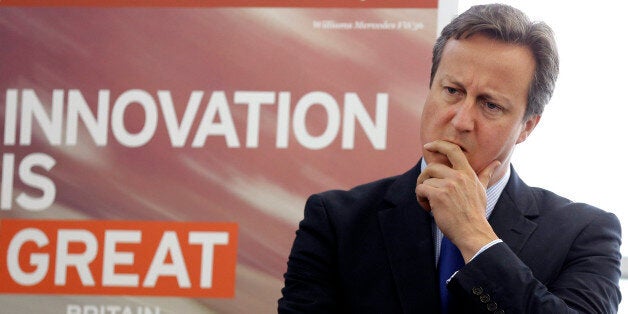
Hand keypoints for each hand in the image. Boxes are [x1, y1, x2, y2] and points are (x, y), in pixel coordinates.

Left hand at [415, 140, 500, 261]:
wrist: (473, 232)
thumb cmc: (476, 213)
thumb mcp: (482, 190)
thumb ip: (486, 174)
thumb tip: (497, 162)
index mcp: (468, 173)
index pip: (453, 150)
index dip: (438, 144)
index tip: (428, 146)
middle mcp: (458, 177)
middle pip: (432, 167)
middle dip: (424, 178)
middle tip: (425, 190)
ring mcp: (448, 185)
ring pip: (425, 181)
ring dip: (423, 192)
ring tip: (429, 204)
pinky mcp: (438, 195)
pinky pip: (421, 189)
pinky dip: (420, 199)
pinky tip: (428, 208)